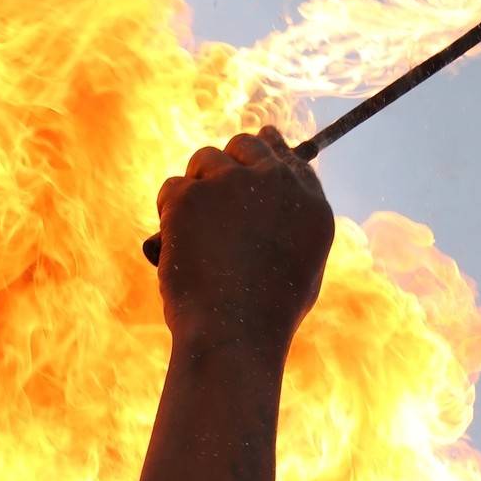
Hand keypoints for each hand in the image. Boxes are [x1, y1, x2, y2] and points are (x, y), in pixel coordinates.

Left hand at [155, 126, 334, 350]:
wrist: (233, 336)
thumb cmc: (264, 321)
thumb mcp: (299, 276)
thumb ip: (290, 232)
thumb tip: (271, 208)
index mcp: (311, 206)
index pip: (288, 159)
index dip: (267, 149)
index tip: (254, 145)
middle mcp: (276, 183)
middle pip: (245, 145)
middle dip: (226, 164)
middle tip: (208, 191)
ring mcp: (232, 184)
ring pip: (205, 160)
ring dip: (196, 188)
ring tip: (194, 233)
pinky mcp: (192, 195)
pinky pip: (173, 189)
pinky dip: (169, 216)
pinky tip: (176, 247)